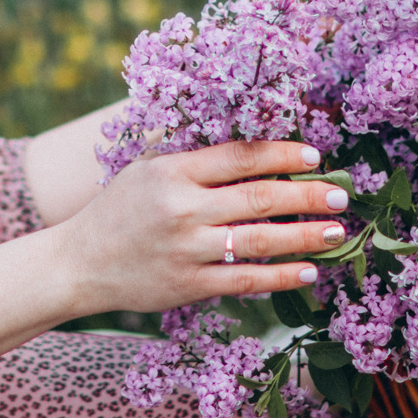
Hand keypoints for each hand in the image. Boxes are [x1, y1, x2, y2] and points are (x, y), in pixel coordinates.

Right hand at [56, 140, 348, 315]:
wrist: (78, 264)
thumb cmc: (119, 211)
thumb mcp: (145, 167)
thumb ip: (190, 154)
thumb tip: (243, 131)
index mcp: (172, 171)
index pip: (239, 157)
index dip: (281, 155)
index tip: (314, 157)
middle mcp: (181, 208)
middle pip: (257, 197)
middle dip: (305, 195)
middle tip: (339, 194)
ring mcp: (186, 249)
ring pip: (258, 241)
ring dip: (304, 236)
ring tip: (336, 232)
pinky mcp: (188, 285)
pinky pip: (245, 280)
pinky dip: (281, 276)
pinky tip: (309, 271)